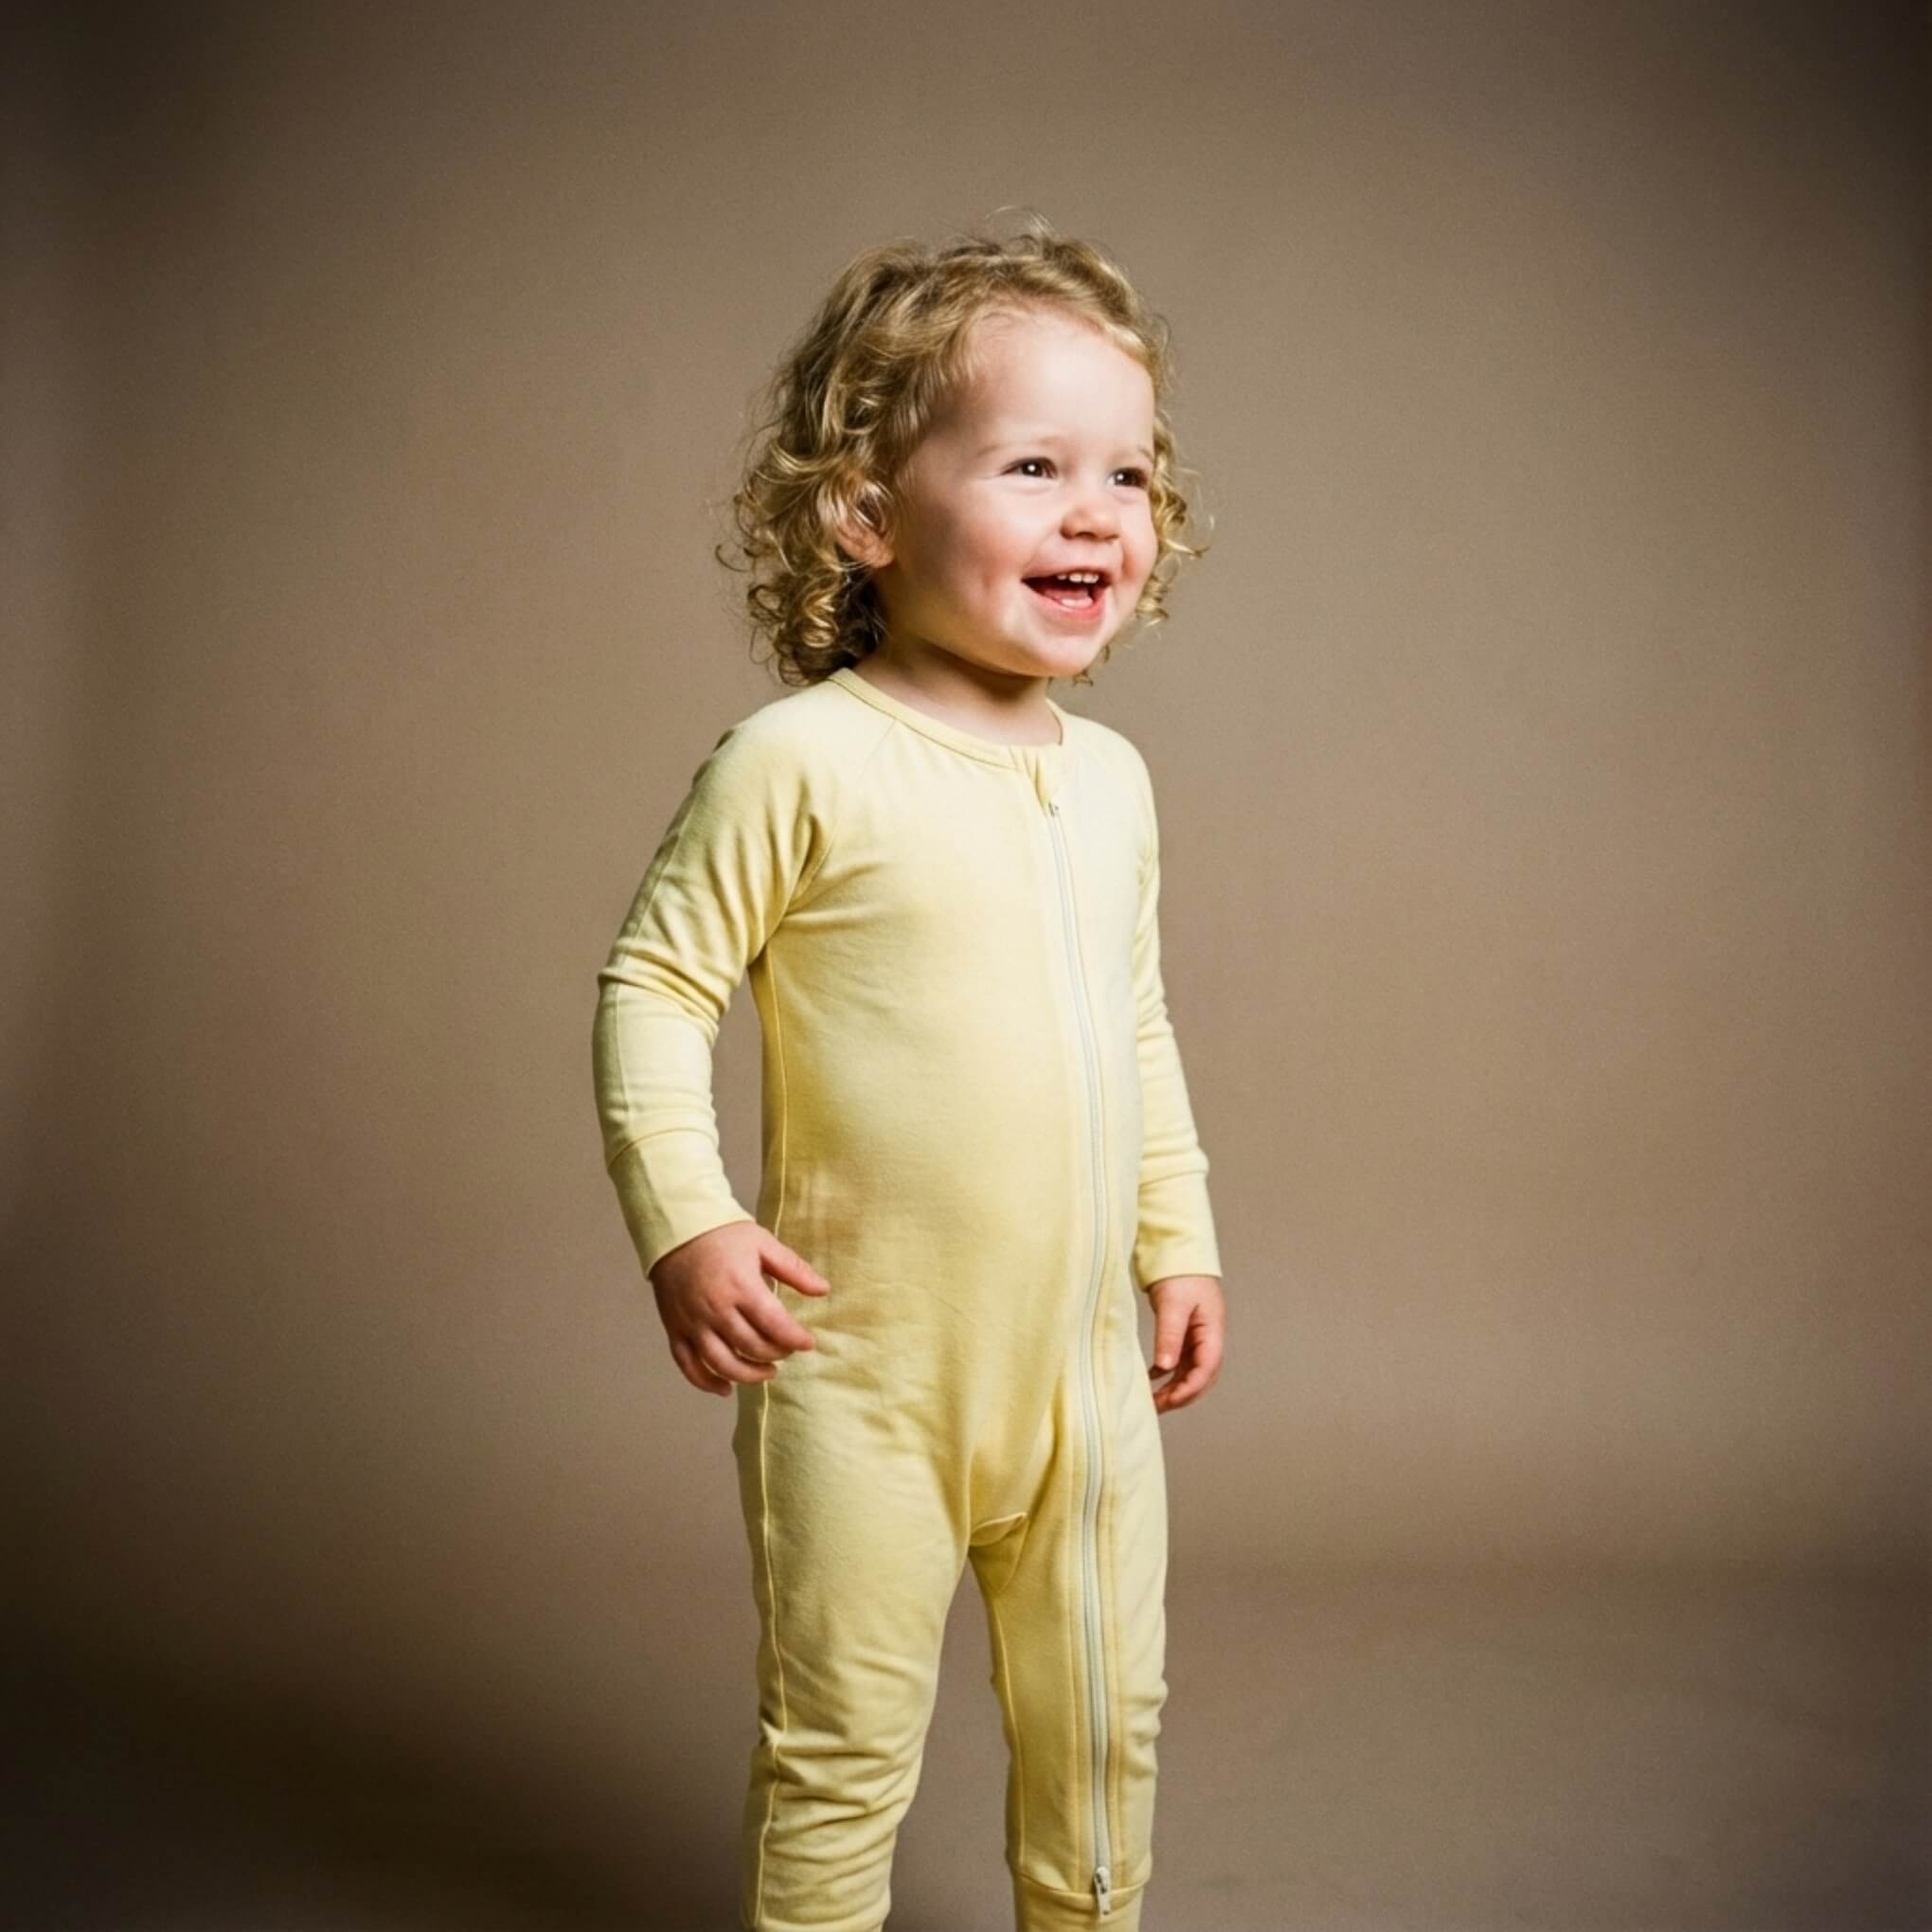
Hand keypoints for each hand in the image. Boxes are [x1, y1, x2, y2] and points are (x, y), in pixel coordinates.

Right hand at [648, 1222, 828, 1397]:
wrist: (677, 1230)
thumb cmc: (723, 1235)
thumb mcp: (763, 1243)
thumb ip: (794, 1269)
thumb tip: (823, 1290)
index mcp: (742, 1288)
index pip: (775, 1326)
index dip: (796, 1339)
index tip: (808, 1342)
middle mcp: (717, 1310)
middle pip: (752, 1348)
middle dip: (777, 1354)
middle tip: (787, 1350)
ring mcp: (693, 1323)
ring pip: (722, 1364)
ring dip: (749, 1376)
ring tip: (767, 1372)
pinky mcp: (675, 1330)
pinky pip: (689, 1366)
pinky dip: (706, 1383)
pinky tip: (725, 1389)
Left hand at [1145, 1274, 1224, 1413]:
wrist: (1179, 1251)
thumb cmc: (1181, 1274)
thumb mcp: (1173, 1304)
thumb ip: (1169, 1335)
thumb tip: (1165, 1368)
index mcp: (1212, 1332)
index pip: (1206, 1370)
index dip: (1189, 1389)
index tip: (1168, 1401)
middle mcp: (1208, 1338)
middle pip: (1201, 1377)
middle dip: (1181, 1395)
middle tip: (1156, 1407)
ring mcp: (1198, 1337)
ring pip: (1190, 1372)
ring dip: (1173, 1387)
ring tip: (1152, 1400)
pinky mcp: (1186, 1333)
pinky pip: (1179, 1361)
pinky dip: (1166, 1373)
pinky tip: (1151, 1379)